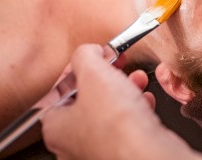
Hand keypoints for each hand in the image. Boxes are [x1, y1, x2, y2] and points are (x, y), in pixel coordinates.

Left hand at [41, 44, 201, 159]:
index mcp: (55, 125)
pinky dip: (136, 109)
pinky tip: (145, 101)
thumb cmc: (115, 124)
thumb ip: (85, 56)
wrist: (145, 153)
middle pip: (87, 97)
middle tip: (118, 64)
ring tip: (137, 79)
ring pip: (109, 110)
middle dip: (108, 76)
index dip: (80, 66)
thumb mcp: (94, 73)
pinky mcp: (122, 150)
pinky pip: (127, 125)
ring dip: (125, 89)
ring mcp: (98, 148)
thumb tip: (87, 51)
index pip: (60, 88)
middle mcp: (73, 142)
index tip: (95, 55)